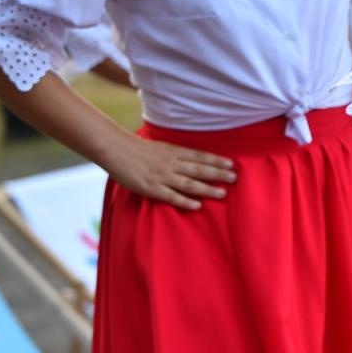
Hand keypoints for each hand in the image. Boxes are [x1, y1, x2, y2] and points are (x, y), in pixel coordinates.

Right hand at [103, 132, 235, 209]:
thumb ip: (177, 153)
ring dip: (207, 188)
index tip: (232, 164)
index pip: (200, 156)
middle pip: (199, 169)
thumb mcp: (162, 146)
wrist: (117, 150)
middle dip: (218, 174)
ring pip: (189, 183)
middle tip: (234, 178)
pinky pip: (171, 196)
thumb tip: (193, 158)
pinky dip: (185, 201)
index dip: (216, 160)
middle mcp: (172, 163)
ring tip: (222, 193)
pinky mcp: (151, 188)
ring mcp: (162, 176)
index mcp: (174, 151)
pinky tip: (197, 205)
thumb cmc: (138, 148)